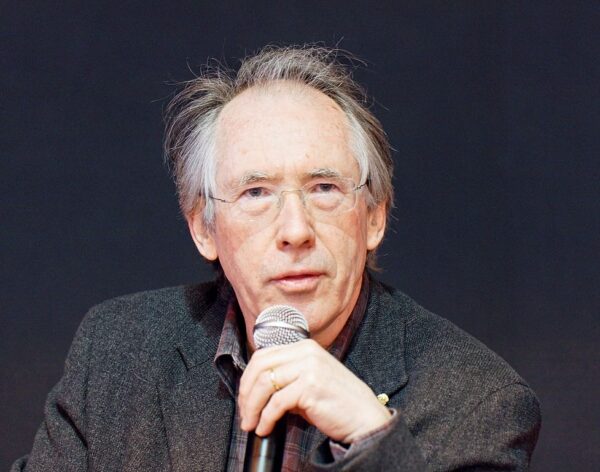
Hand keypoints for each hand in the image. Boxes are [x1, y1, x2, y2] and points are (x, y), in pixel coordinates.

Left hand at [238, 339, 391, 443]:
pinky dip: (266, 418)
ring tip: (251, 424)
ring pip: (265, 384)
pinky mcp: (310, 387)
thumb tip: (256, 390)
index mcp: (305, 347)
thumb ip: (287, 378)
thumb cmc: (337, 402)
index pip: (264, 355)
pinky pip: (276, 403)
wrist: (365, 417)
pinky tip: (265, 428)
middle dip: (246, 393)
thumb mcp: (310, 380)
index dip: (248, 378)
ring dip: (252, 408)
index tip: (244, 398)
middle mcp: (306, 352)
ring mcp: (309, 368)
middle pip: (260, 367)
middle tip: (244, 414)